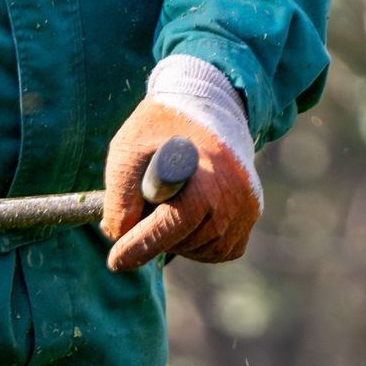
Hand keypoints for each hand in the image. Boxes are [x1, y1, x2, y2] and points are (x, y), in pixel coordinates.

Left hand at [103, 98, 259, 272]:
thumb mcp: (128, 149)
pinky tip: (189, 216)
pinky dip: (199, 241)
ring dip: (177, 238)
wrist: (210, 104)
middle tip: (143, 208)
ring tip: (169, 204)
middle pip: (180, 243)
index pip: (168, 228)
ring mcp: (246, 208)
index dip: (137, 247)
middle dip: (155, 235)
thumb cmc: (164, 126)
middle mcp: (233, 199)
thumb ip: (119, 195)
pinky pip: (219, 248)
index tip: (114, 261)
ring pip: (199, 250)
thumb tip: (118, 236)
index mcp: (206, 181)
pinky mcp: (251, 214)